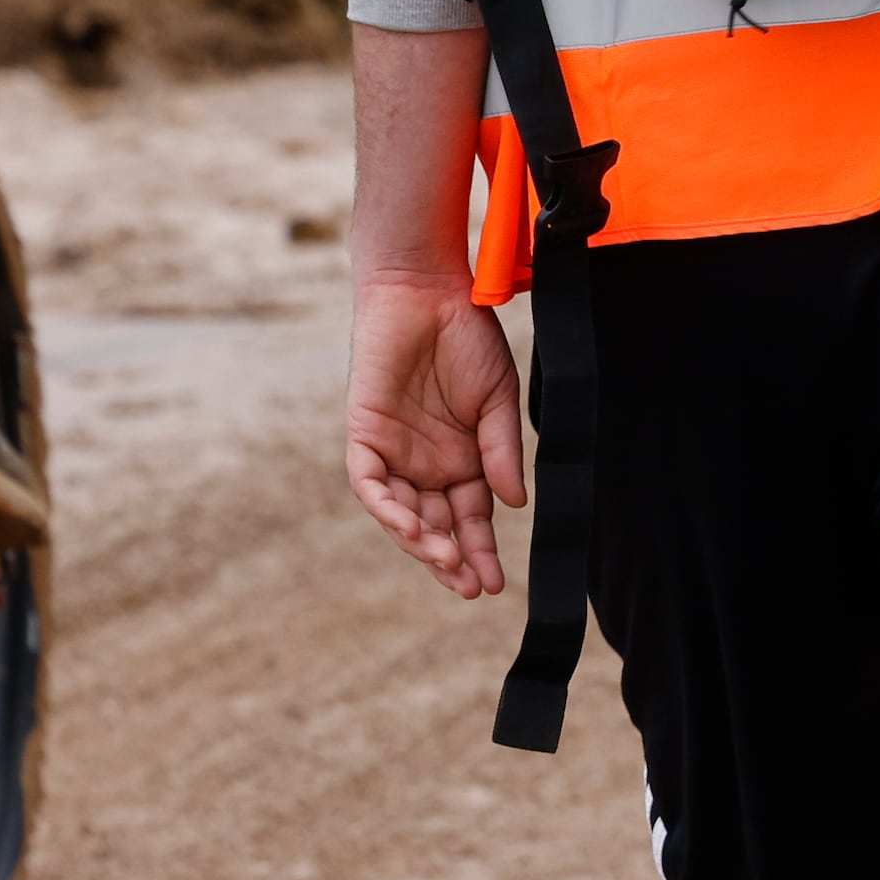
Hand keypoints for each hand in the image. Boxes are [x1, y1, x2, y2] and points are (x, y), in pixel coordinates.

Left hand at [346, 276, 522, 598]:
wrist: (429, 293)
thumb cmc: (469, 340)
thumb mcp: (498, 402)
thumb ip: (503, 453)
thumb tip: (514, 505)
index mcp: (463, 459)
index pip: (470, 518)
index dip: (481, 551)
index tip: (495, 584)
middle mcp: (426, 463)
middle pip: (435, 525)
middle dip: (452, 558)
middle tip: (471, 586)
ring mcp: (394, 452)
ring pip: (402, 513)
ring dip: (421, 541)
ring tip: (446, 563)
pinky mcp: (365, 435)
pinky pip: (370, 484)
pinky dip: (388, 509)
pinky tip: (412, 528)